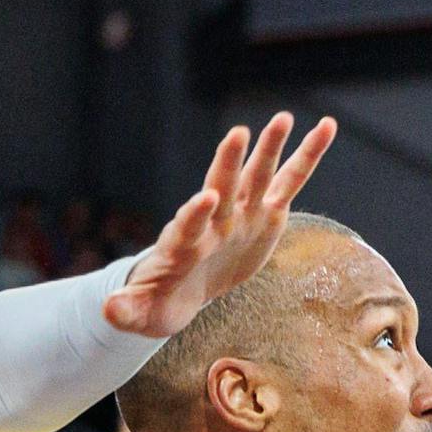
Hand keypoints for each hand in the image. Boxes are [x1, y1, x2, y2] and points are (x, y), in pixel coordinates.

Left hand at [103, 113, 337, 339]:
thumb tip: (106, 310)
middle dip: (226, 165)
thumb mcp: (140, 312)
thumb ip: (125, 310)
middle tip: (236, 134)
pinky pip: (289, 183)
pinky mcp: (264, 216)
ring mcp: (239, 215)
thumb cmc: (159, 303)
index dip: (194, 215)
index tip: (203, 200)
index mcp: (182, 246)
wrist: (182, 290)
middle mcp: (212, 223)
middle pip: (219, 190)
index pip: (187, 227)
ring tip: (283, 118)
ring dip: (269, 149)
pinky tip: (326, 127)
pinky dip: (307, 156)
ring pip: (255, 177)